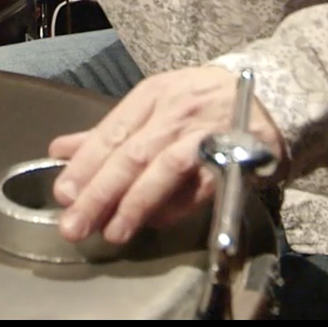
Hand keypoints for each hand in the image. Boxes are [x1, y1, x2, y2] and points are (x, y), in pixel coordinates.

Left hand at [48, 65, 285, 245]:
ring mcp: (205, 134)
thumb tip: (60, 151)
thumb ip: (109, 132)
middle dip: (100, 192)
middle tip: (75, 224)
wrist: (267, 101)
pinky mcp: (232, 158)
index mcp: (153, 94)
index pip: (112, 132)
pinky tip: (153, 224)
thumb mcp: (155, 105)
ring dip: (135, 203)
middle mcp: (177, 111)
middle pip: (132, 154)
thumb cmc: (200, 104)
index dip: (86, 165)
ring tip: (112, 231)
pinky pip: (199, 187)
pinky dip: (175, 207)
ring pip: (163, 169)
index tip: (63, 193)